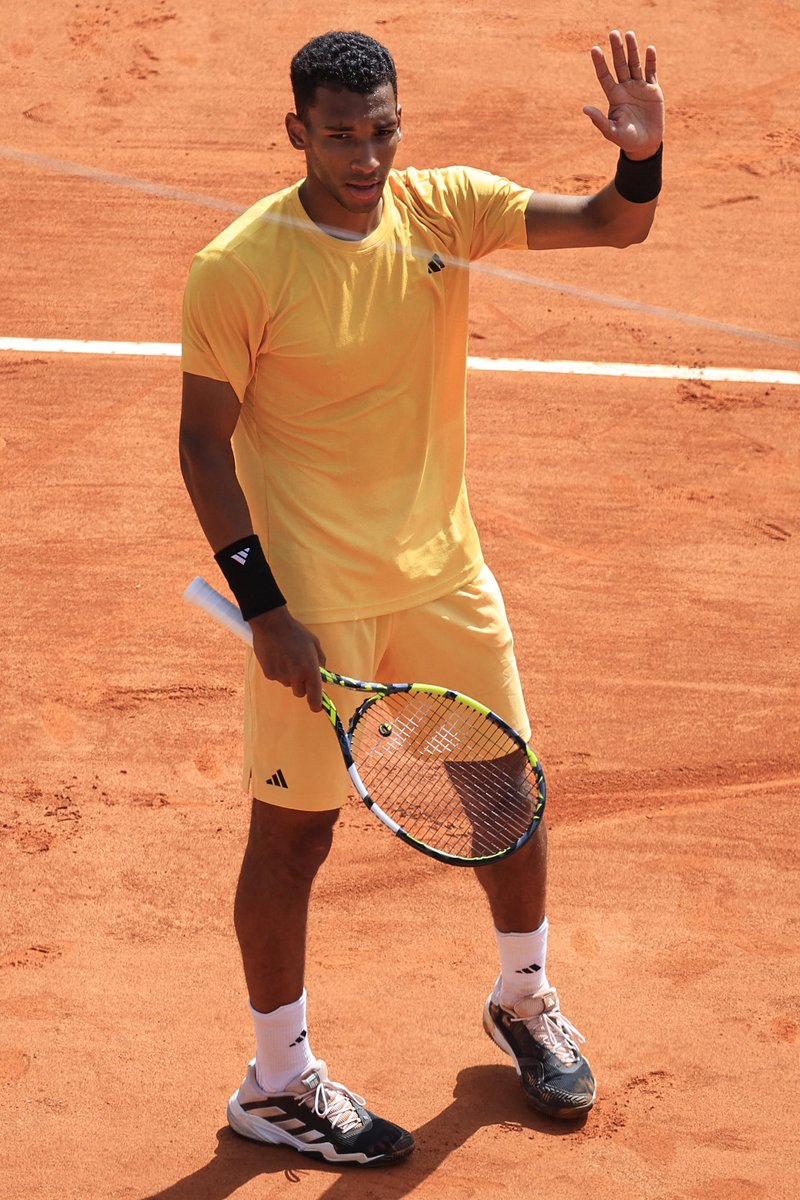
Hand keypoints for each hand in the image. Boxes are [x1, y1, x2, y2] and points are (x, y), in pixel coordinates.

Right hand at [249, 606, 325, 711]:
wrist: (271, 624)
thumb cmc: (295, 632)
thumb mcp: (314, 644)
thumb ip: (320, 662)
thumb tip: (321, 675)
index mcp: (310, 669)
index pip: (314, 696)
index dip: (316, 704)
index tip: (317, 707)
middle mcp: (296, 676)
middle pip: (300, 692)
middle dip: (301, 685)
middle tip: (299, 669)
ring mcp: (281, 676)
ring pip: (288, 684)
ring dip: (289, 676)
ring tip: (287, 657)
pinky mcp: (269, 674)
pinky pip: (276, 678)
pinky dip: (278, 670)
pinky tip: (277, 656)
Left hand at [583, 30, 663, 159]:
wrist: (645, 145)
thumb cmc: (626, 139)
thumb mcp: (611, 131)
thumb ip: (599, 120)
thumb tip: (584, 108)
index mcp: (614, 96)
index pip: (605, 76)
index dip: (600, 63)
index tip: (595, 49)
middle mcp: (625, 88)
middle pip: (620, 65)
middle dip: (617, 50)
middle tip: (613, 33)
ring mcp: (640, 87)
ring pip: (635, 64)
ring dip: (633, 50)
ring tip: (629, 34)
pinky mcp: (653, 90)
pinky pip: (652, 72)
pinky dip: (651, 61)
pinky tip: (649, 49)